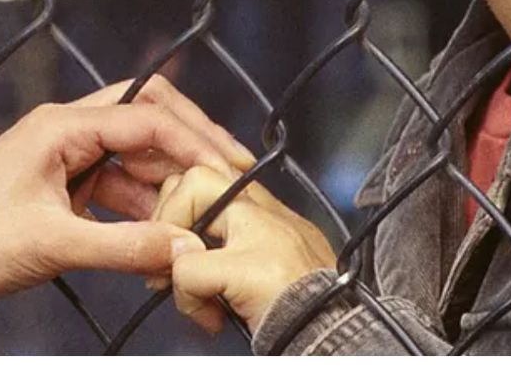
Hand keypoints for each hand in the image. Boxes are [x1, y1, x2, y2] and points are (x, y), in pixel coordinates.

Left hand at [0, 75, 255, 312]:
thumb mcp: (53, 245)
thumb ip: (125, 247)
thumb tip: (187, 249)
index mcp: (60, 127)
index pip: (146, 118)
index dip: (194, 143)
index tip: (231, 171)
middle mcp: (63, 133)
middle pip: (144, 119)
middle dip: (188, 144)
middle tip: (231, 174)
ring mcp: (60, 161)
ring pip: (132, 159)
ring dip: (166, 186)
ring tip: (199, 221)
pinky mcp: (57, 191)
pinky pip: (114, 190)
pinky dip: (141, 212)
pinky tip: (161, 242)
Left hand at [150, 163, 336, 334]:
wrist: (341, 339)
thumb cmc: (307, 314)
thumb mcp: (266, 267)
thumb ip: (228, 249)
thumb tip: (179, 254)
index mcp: (273, 213)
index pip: (216, 174)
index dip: (183, 203)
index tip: (180, 244)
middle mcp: (270, 212)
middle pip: (198, 171)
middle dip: (169, 213)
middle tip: (172, 260)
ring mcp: (262, 233)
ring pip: (190, 193)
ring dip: (175, 245)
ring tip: (187, 287)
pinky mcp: (251, 267)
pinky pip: (187, 268)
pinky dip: (187, 299)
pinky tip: (210, 317)